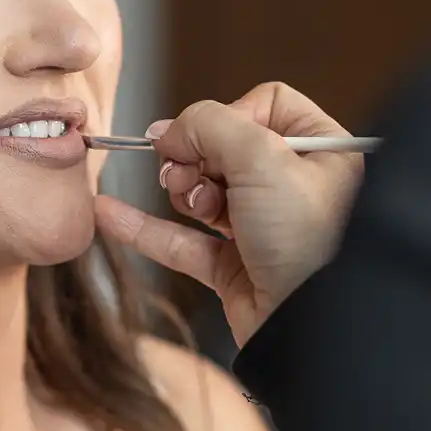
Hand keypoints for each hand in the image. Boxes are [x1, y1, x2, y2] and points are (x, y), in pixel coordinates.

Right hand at [94, 82, 364, 346]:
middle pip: (224, 147)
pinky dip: (145, 227)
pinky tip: (109, 213)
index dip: (231, 115)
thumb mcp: (262, 156)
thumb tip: (169, 131)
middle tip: (191, 171)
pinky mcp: (236, 268)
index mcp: (321, 152)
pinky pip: (182, 241)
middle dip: (198, 156)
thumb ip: (209, 124)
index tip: (214, 138)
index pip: (266, 104)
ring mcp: (263, 228)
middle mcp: (295, 187)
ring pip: (202, 190)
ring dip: (184, 190)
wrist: (313, 326)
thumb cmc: (309, 240)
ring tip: (190, 199)